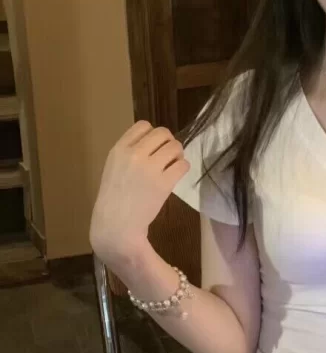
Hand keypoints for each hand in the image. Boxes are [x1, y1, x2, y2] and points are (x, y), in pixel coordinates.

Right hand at [90, 121, 189, 264]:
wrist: (115, 227)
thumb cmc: (114, 199)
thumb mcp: (114, 168)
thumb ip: (130, 152)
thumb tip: (155, 141)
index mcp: (119, 149)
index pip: (143, 125)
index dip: (153, 135)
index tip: (153, 147)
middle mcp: (134, 154)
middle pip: (163, 132)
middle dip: (168, 143)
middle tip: (167, 157)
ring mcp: (149, 168)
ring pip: (176, 146)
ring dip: (178, 155)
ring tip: (172, 167)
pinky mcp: (163, 183)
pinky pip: (183, 165)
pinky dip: (182, 169)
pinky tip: (174, 178)